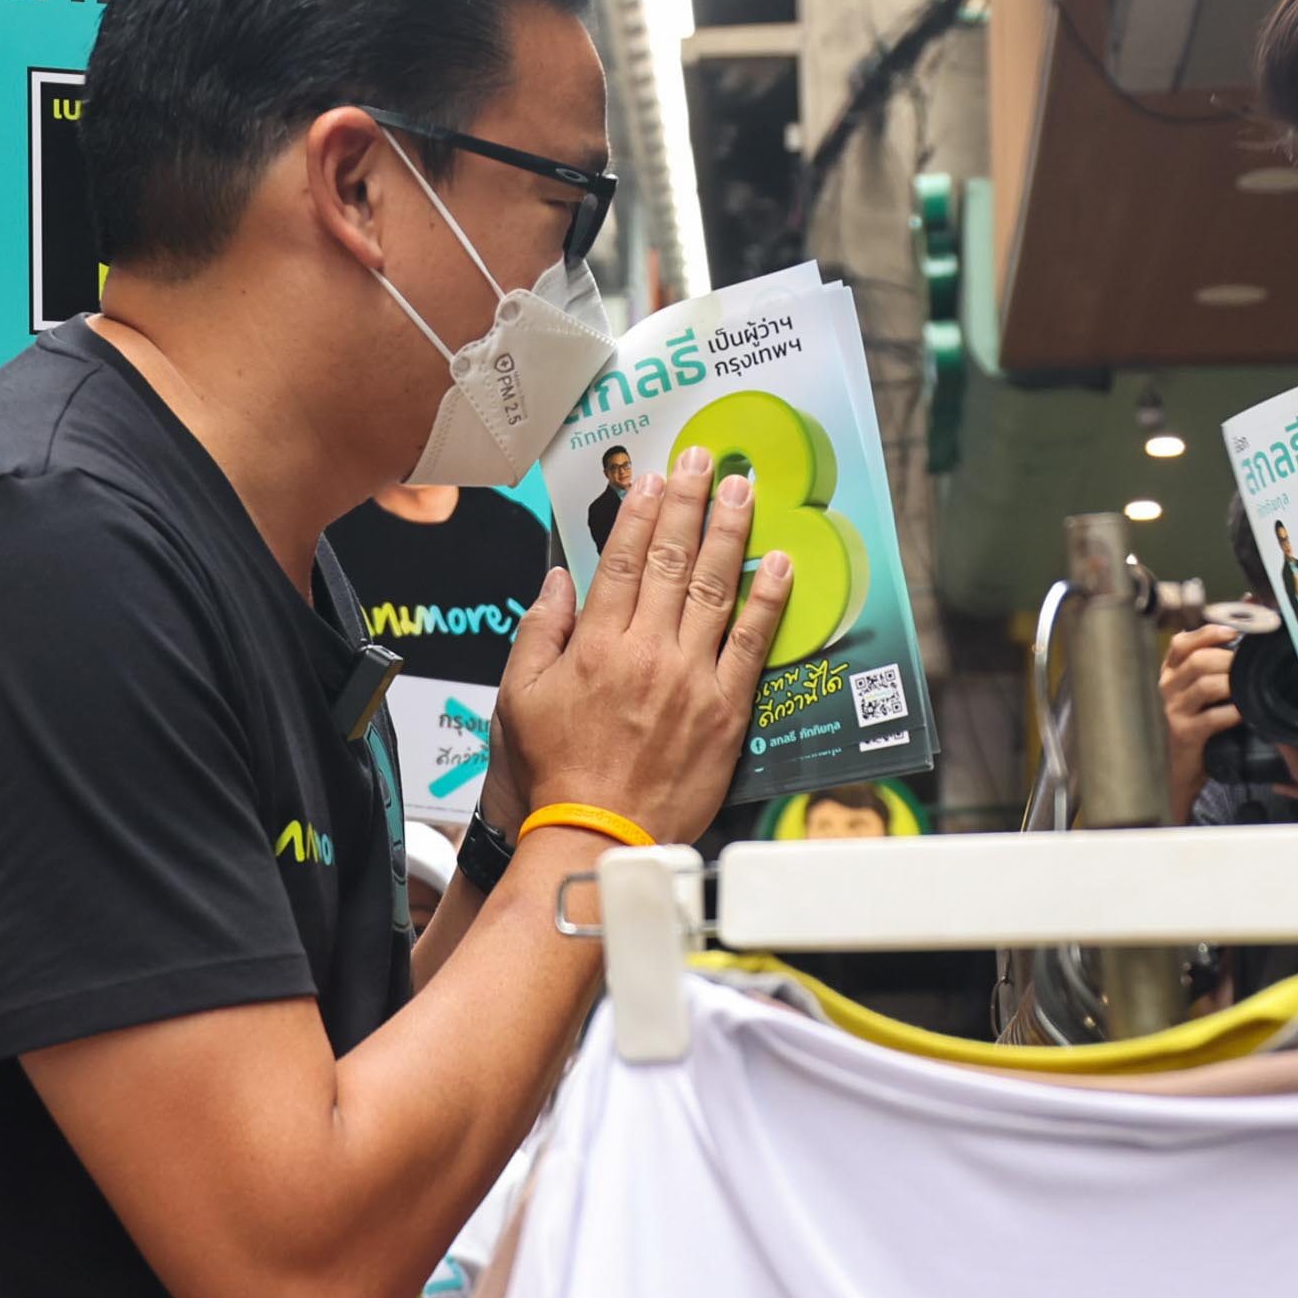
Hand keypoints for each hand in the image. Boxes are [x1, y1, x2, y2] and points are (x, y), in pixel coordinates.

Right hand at [488, 447, 791, 849]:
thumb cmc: (554, 774)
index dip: (641, 512)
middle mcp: (648, 651)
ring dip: (732, 533)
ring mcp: (692, 678)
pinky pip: (753, 643)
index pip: (625, 560)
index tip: (653, 477)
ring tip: (744, 491)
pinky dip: (768, 599)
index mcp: (597, 644)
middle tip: (706, 461)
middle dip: (691, 502)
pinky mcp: (726, 710)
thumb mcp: (518, 697)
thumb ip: (539, 631)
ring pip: (717, 588)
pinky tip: (779, 563)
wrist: (595, 836)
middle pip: (676, 560)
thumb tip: (558, 580)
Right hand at [1158, 624, 1241, 815]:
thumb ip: (1205, 673)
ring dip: (1232, 683)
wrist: (1173, 772)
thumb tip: (1237, 644)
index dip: (1206, 633)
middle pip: (1198, 660)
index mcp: (1168, 676)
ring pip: (1205, 684)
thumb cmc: (1189, 730)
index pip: (1180, 643)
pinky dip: (1232, 712)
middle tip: (1248, 666)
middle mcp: (1165, 690)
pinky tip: (1243, 713)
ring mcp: (1173, 712)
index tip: (1231, 632)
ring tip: (1248, 687)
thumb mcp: (1190, 697)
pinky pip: (1212, 717)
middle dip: (1228, 659)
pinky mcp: (1184, 734)